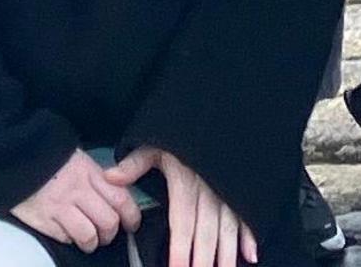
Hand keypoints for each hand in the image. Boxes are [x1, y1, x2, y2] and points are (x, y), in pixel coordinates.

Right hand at [12, 149, 144, 253]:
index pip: (121, 199)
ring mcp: (60, 206)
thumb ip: (98, 178)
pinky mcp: (43, 219)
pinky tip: (66, 231)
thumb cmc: (48, 158)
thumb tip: (116, 198)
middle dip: (110, 234)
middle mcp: (78, 189)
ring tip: (87, 240)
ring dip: (91, 243)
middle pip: (108, 222)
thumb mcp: (79, 159)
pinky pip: (65, 238)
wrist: (15, 156)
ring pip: (89, 235)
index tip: (131, 224)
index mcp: (90, 172)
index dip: (132, 217)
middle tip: (105, 234)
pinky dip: (69, 239)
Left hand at [106, 145, 257, 266]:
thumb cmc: (183, 131)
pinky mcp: (240, 190)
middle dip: (202, 261)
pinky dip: (249, 237)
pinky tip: (250, 256)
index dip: (180, 250)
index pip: (182, 225)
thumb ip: (135, 164)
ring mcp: (228, 193)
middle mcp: (209, 193)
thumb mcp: (157, 143)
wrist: (218, 109)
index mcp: (186, 185)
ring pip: (227, 231)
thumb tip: (110, 177)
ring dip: (226, 256)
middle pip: (205, 235)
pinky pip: (245, 216)